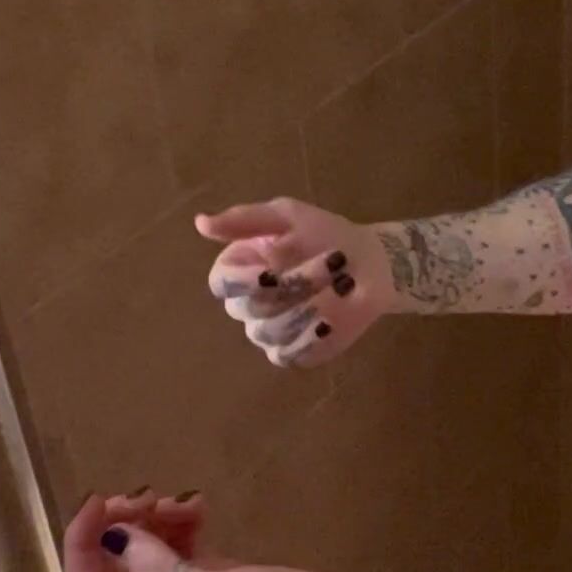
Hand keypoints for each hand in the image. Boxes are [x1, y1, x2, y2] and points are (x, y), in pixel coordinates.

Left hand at [62, 488, 375, 571]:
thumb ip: (161, 571)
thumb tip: (116, 536)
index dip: (80, 541)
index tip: (104, 501)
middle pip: (109, 561)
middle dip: (119, 522)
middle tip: (149, 495)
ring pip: (142, 547)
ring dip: (152, 517)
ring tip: (182, 501)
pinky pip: (176, 543)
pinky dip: (179, 520)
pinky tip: (200, 505)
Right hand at [196, 199, 395, 367]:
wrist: (371, 263)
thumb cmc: (325, 235)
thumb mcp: (287, 216)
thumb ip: (245, 219)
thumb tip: (200, 223)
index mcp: (239, 268)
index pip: (222, 282)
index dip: (245, 279)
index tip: (274, 268)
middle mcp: (248, 302)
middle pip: (248, 307)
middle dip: (292, 285)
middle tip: (331, 264)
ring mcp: (269, 330)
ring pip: (267, 332)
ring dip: (304, 309)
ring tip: (339, 287)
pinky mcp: (293, 351)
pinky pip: (285, 355)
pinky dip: (306, 340)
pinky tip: (328, 322)